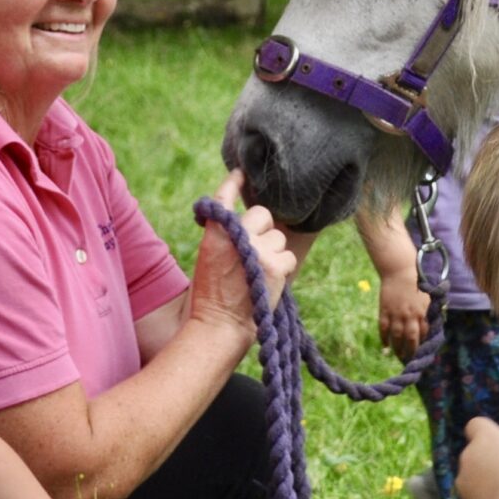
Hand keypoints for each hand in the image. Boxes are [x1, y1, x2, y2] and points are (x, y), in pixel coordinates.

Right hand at [188, 174, 298, 334]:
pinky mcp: (275, 265)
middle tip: (255, 249)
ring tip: (259, 272)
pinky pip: (288, 255)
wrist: (220, 325)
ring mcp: (257, 249)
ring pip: (278, 237)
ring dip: (273, 251)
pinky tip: (270, 281)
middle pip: (262, 214)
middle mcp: (237, 236)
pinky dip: (283, 267)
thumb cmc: (213, 295)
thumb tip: (250, 224)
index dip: (233, 183)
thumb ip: (228, 236)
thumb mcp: (210, 257)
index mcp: (215, 234)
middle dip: (263, 228)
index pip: (224, 199)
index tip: (240, 173)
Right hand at [376, 266, 429, 360]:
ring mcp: (396, 314)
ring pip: (397, 337)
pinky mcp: (385, 311)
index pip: (424, 335)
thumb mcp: (428, 297)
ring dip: (397, 349)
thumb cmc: (417, 282)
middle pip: (411, 339)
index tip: (422, 353)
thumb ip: (430, 311)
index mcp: (423, 313)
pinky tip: (386, 346)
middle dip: (411, 352)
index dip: (423, 345)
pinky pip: (383, 328)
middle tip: (410, 361)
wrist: (400, 270)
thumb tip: (433, 324)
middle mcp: (410, 316)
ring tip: (398, 356)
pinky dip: (384, 338)